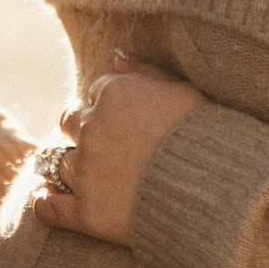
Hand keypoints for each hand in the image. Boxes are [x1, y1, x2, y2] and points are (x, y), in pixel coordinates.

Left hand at [32, 59, 208, 247]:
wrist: (222, 193)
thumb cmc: (213, 138)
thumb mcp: (186, 91)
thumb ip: (145, 71)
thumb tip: (115, 55)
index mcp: (114, 93)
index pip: (95, 94)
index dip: (109, 109)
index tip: (125, 124)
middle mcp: (93, 128)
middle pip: (69, 123)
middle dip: (83, 132)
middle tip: (104, 148)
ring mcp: (87, 171)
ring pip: (56, 162)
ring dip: (68, 166)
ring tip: (83, 176)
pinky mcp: (87, 212)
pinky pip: (50, 208)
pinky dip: (45, 205)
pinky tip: (46, 201)